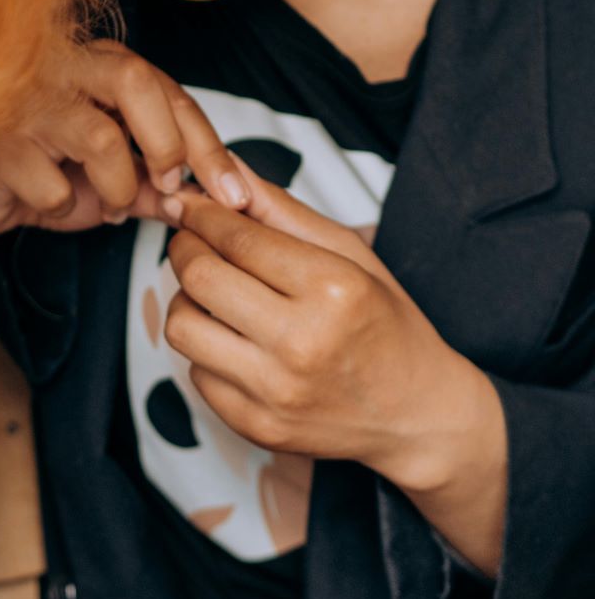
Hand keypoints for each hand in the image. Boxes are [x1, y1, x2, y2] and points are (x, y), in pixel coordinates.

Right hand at [0, 40, 248, 234]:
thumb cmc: (48, 158)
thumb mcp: (113, 172)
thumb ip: (158, 183)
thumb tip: (210, 203)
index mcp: (102, 64)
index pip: (169, 92)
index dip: (209, 147)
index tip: (234, 194)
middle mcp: (66, 68)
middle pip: (136, 82)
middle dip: (167, 144)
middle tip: (170, 187)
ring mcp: (27, 101)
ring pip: (102, 141)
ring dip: (116, 190)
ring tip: (105, 204)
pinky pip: (55, 190)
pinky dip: (63, 210)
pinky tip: (43, 199)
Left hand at [163, 167, 492, 487]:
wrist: (417, 415)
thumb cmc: (385, 323)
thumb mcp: (349, 253)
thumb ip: (282, 209)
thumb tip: (226, 171)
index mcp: (333, 290)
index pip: (237, 237)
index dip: (202, 214)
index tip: (191, 206)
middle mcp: (301, 343)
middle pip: (198, 277)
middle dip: (185, 248)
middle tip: (194, 242)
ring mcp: (275, 392)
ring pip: (181, 326)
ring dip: (188, 299)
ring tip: (216, 293)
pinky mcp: (255, 426)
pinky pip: (195, 373)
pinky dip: (206, 349)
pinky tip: (236, 339)